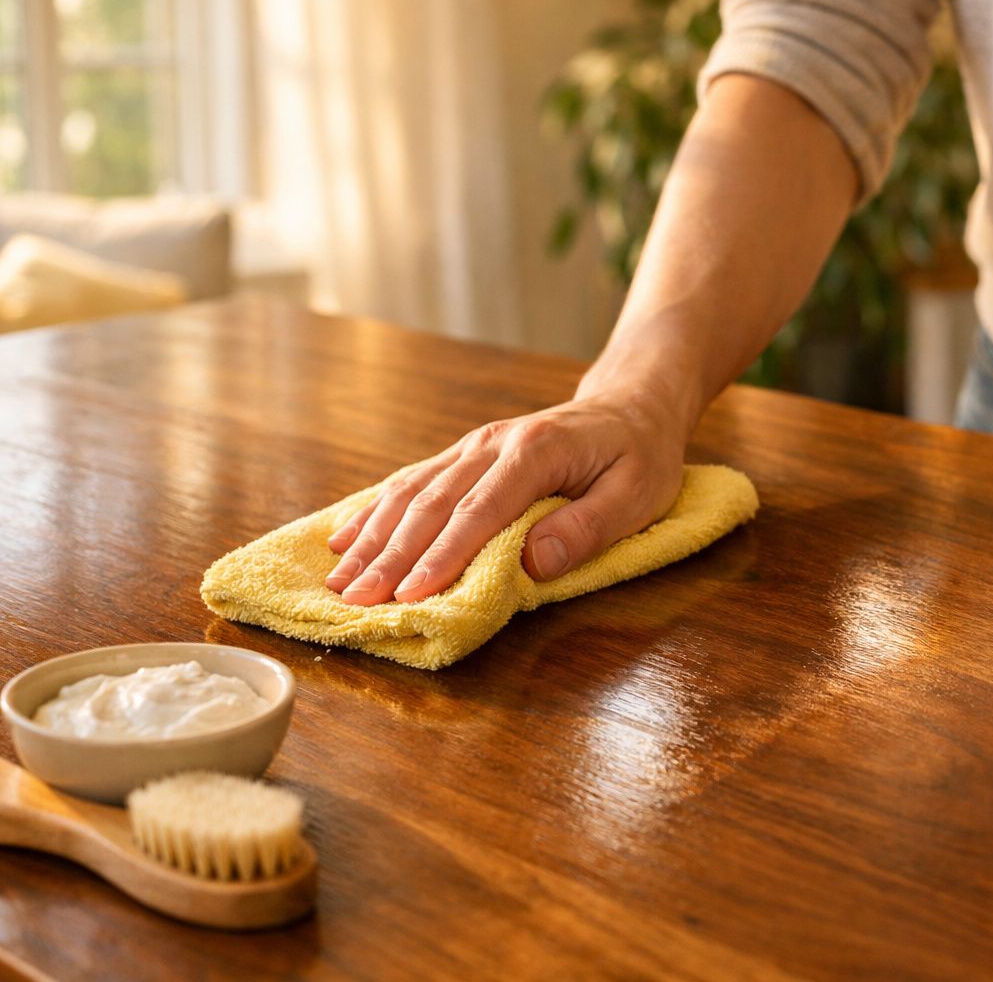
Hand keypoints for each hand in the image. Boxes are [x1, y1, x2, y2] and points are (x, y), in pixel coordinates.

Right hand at [323, 392, 686, 604]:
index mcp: (535, 453)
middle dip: (389, 556)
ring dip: (372, 538)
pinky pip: (412, 482)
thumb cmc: (640, 456)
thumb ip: (587, 528)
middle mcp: (493, 444)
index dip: (443, 556)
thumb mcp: (637, 496)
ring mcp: (474, 446)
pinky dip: (375, 512)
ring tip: (338, 582)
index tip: (409, 595)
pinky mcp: (465, 454)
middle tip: (354, 601)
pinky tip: (345, 540)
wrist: (630, 406)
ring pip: (411, 493)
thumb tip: (533, 563)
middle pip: (432, 504)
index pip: (480, 511)